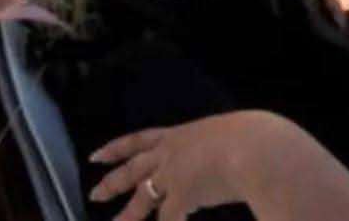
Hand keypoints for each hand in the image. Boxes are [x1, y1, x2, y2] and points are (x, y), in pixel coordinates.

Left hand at [88, 111, 300, 220]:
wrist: (254, 147)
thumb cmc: (250, 138)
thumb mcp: (224, 136)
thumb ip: (215, 149)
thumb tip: (223, 157)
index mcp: (177, 136)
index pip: (138, 140)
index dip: (115, 149)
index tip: (96, 156)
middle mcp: (168, 155)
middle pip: (131, 171)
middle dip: (111, 184)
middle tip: (93, 195)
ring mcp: (172, 176)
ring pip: (141, 199)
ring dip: (127, 216)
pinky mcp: (182, 196)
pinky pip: (168, 219)